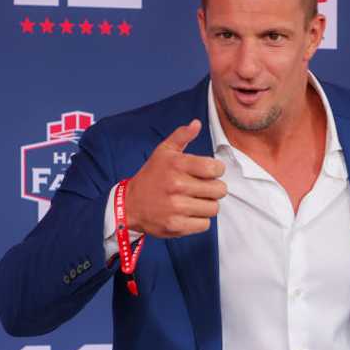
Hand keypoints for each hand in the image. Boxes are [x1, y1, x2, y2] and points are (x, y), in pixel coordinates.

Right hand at [124, 119, 226, 237]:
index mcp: (177, 165)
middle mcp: (177, 185)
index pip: (216, 169)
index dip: (217, 170)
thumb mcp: (163, 152)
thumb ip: (181, 136)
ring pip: (214, 208)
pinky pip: (205, 224)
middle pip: (219, 190)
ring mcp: (176, 207)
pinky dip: (200, 220)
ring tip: (195, 201)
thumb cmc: (151, 177)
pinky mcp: (176, 225)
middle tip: (203, 189)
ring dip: (207, 205)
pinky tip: (189, 213)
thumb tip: (196, 124)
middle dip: (214, 189)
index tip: (209, 172)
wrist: (130, 205)